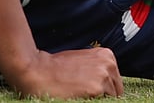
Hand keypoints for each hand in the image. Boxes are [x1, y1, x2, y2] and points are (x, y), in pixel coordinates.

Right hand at [7, 47, 123, 98]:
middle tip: (85, 95)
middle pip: (116, 90)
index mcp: (107, 55)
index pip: (116, 81)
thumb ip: (97, 69)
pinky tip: (79, 98)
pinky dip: (92, 102)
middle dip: (104, 96)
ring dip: (98, 100)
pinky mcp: (97, 89)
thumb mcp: (82, 61)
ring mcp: (104, 76)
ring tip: (81, 96)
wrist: (37, 70)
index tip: (95, 94)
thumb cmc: (56, 66)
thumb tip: (105, 84)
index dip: (106, 90)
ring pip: (110, 98)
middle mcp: (109, 64)